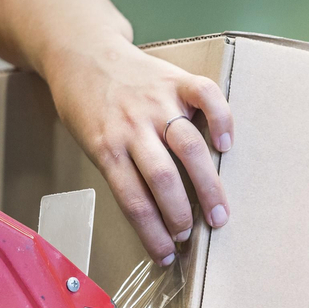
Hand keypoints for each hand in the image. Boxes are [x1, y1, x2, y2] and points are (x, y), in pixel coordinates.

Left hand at [50, 33, 233, 264]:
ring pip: (188, 146)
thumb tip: (155, 213)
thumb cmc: (87, 105)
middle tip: (194, 235)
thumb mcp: (90, 142)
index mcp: (107, 147)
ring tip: (218, 212)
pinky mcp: (175, 79)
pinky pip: (206, 96)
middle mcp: (132, 126)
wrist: (82, 53)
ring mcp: (156, 101)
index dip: (152, 233)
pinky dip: (221, 120)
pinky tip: (226, 144)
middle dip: (182, 214)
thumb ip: (121, 169)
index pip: (133, 201)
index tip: (165, 255)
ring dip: (207, 185)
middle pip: (163, 178)